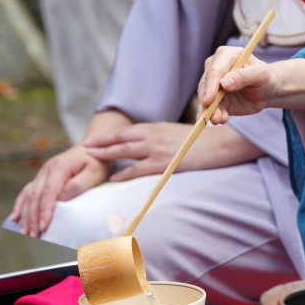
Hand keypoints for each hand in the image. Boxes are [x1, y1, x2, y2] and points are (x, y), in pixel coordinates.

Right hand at [10, 145, 112, 236]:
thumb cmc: (97, 162)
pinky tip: (15, 217)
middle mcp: (47, 170)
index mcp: (60, 167)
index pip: (49, 192)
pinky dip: (20, 205)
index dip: (45, 210)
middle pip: (35, 196)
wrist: (95, 148)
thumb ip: (79, 185)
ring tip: (25, 232)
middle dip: (33, 217)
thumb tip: (62, 198)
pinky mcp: (42, 177)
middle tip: (33, 236)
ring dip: (26, 215)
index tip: (44, 225)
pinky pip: (27, 192)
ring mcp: (43, 173)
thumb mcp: (94, 172)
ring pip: (29, 196)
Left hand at [84, 122, 263, 180]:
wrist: (219, 144)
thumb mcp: (178, 134)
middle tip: (85, 147)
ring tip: (91, 158)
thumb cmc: (201, 141)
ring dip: (106, 154)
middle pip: (121, 138)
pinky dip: (125, 172)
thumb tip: (151, 144)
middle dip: (101, 143)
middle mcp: (154, 135)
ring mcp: (158, 148)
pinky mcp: (164, 162)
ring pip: (125, 150)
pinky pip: (139, 168)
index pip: (127, 131)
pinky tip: (115, 177)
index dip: (109, 136)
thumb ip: (162, 138)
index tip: (95, 140)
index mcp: (157, 128)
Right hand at [198, 46, 279, 124]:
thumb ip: (243, 76)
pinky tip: (222, 119)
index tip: (208, 100)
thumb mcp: (260, 74)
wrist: (268, 90)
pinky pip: (212, 109)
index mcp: (225, 56)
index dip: (210, 86)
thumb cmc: (265, 77)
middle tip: (212, 116)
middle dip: (207, 102)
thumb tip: (224, 83)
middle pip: (205, 85)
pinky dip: (215, 115)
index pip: (214, 71)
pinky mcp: (217, 100)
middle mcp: (216, 69)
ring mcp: (214, 85)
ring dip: (209, 111)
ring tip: (218, 120)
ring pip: (206, 99)